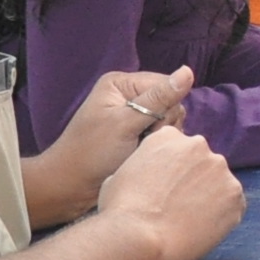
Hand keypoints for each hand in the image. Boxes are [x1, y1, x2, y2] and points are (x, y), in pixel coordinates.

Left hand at [25, 66, 191, 226]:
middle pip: (172, 103)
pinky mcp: (138, 135)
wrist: (71, 188)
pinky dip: (159, 148)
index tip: (148, 128)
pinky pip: (164, 136)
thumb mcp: (125, 124)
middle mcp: (130, 96)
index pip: (167, 84)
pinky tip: (145, 157)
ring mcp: (134, 116)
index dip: (166, 107)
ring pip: (171, 121)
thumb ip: (158, 99)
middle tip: (142, 142)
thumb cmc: (92, 153)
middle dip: (164, 125)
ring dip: (162, 139)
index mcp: (122, 83)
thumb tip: (188, 71)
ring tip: (141, 152)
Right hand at [92, 124, 245, 259]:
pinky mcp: (235, 194)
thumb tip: (146, 177)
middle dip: (195, 182)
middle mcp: (198, 145)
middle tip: (179, 206)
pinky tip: (203, 229)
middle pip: (203, 164)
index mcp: (168, 137)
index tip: (167, 189)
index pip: (180, 150)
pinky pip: (233, 205)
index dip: (174, 172)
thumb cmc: (120, 210)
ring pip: (220, 184)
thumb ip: (143, 167)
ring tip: (190, 221)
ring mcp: (220, 169)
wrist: (137, 237)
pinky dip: (223, 217)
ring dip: (210, 198)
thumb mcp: (119, 175)